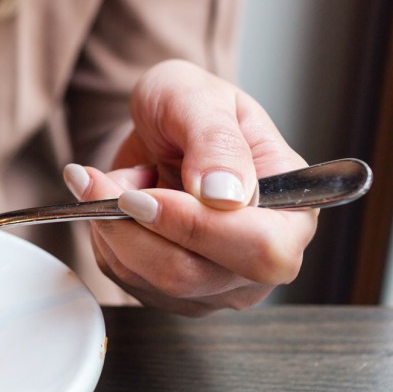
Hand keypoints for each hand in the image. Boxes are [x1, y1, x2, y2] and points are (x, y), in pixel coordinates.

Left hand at [63, 60, 317, 315]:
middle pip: (192, 275)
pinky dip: (105, 235)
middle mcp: (260, 260)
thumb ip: (216, 141)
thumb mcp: (200, 99)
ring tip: (108, 180)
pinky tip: (113, 202)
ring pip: (150, 279)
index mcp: (292, 212)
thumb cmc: (192, 107)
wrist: (160, 126)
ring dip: (112, 225)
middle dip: (135, 227)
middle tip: (100, 182)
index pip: (260, 248)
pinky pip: (125, 276)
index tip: (143, 194)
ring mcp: (215, 284)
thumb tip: (224, 195)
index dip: (196, 226)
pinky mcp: (171, 292)